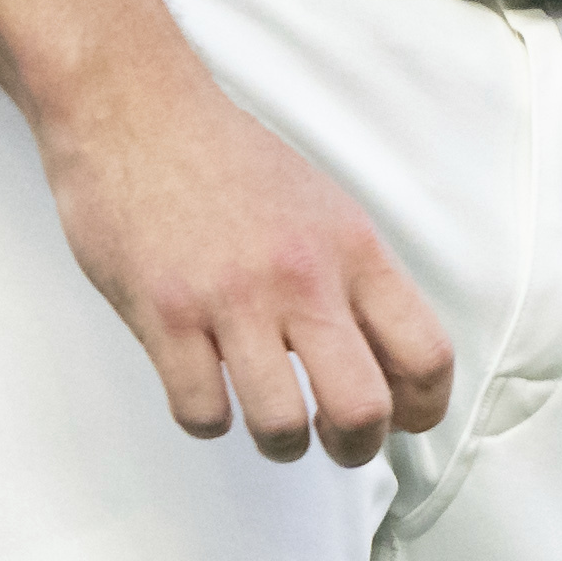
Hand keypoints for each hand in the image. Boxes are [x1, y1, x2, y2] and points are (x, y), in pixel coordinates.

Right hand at [37, 63, 455, 466]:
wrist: (135, 112)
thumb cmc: (228, 164)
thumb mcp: (322, 208)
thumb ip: (355, 280)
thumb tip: (386, 363)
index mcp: (352, 249)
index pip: (426, 353)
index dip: (423, 408)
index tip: (402, 419)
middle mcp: (301, 277)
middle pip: (363, 408)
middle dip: (355, 448)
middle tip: (334, 442)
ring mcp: (231, 299)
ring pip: (280, 426)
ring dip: (278, 442)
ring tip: (268, 419)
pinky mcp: (165, 316)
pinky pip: (202, 413)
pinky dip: (208, 416)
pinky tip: (205, 384)